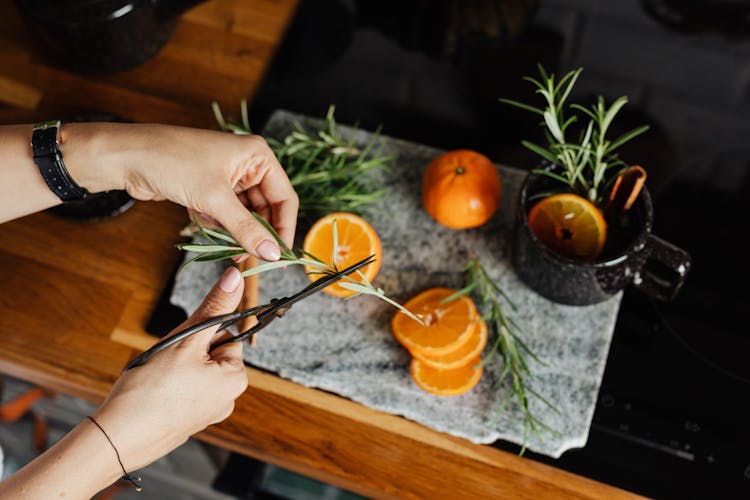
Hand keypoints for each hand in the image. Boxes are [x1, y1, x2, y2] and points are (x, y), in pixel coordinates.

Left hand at [62, 123, 298, 260]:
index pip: (285, 199)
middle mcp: (247, 165)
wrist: (125, 157)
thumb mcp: (214, 199)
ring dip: (233, 232)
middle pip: (266, 210)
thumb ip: (247, 229)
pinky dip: (216, 225)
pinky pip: (226, 216)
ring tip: (220, 239)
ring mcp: (228, 178)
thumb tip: (272, 254)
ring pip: (245, 216)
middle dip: (256, 234)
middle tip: (250, 258)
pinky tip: (198, 218)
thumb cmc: (172, 162)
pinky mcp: (210, 190)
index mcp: (258, 156)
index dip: (284, 229)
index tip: (280, 258)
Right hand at [92, 267, 247, 470]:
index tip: (181, 343)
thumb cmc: (152, 390)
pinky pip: (182, 390)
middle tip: (165, 362)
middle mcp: (228, 399)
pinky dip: (167, 385)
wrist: (117, 438)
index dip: (199, 332)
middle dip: (186, 350)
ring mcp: (207, 413)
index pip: (226, 335)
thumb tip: (237, 277)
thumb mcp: (186, 339)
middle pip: (209, 352)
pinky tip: (152, 393)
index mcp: (236, 379)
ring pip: (193, 370)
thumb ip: (214, 307)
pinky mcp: (187, 421)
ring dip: (174, 366)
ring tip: (156, 378)